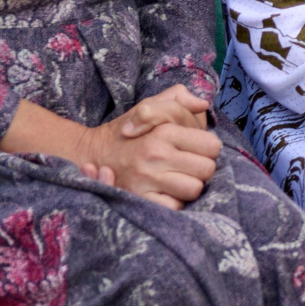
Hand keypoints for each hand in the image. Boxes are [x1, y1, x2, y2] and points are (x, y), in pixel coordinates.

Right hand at [81, 86, 221, 207]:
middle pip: (208, 169)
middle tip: (186, 165)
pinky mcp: (139, 198)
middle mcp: (156, 154)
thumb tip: (202, 103)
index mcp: (165, 131)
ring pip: (194, 189)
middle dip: (201, 168)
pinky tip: (164, 192)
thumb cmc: (127, 131)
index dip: (206, 148)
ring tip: (176, 179)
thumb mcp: (150, 105)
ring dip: (189, 187)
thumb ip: (179, 99)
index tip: (194, 149)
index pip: (213, 145)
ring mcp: (147, 178)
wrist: (91, 153)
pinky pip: (175, 206)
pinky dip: (173, 202)